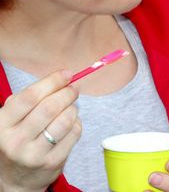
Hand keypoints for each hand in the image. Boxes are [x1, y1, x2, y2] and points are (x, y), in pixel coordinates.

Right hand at [0, 70, 81, 191]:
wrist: (15, 179)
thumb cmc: (16, 140)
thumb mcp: (10, 121)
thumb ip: (28, 100)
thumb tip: (61, 78)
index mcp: (2, 124)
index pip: (29, 97)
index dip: (51, 82)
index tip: (66, 74)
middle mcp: (15, 141)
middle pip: (49, 108)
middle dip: (66, 93)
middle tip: (73, 89)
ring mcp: (34, 154)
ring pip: (64, 121)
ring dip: (73, 108)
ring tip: (71, 106)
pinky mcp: (53, 162)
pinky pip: (74, 134)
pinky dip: (77, 123)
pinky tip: (71, 122)